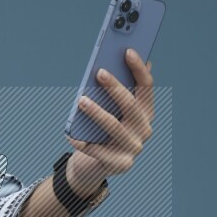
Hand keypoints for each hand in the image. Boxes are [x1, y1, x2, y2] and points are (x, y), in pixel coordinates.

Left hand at [65, 48, 154, 194]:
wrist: (98, 165)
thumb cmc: (104, 130)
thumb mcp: (113, 109)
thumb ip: (118, 88)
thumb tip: (122, 58)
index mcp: (146, 112)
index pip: (147, 87)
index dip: (139, 69)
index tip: (127, 51)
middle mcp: (144, 129)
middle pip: (131, 105)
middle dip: (115, 87)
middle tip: (99, 73)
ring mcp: (133, 148)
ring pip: (114, 126)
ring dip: (97, 112)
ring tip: (81, 100)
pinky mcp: (120, 164)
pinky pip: (97, 150)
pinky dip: (82, 142)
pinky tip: (70, 134)